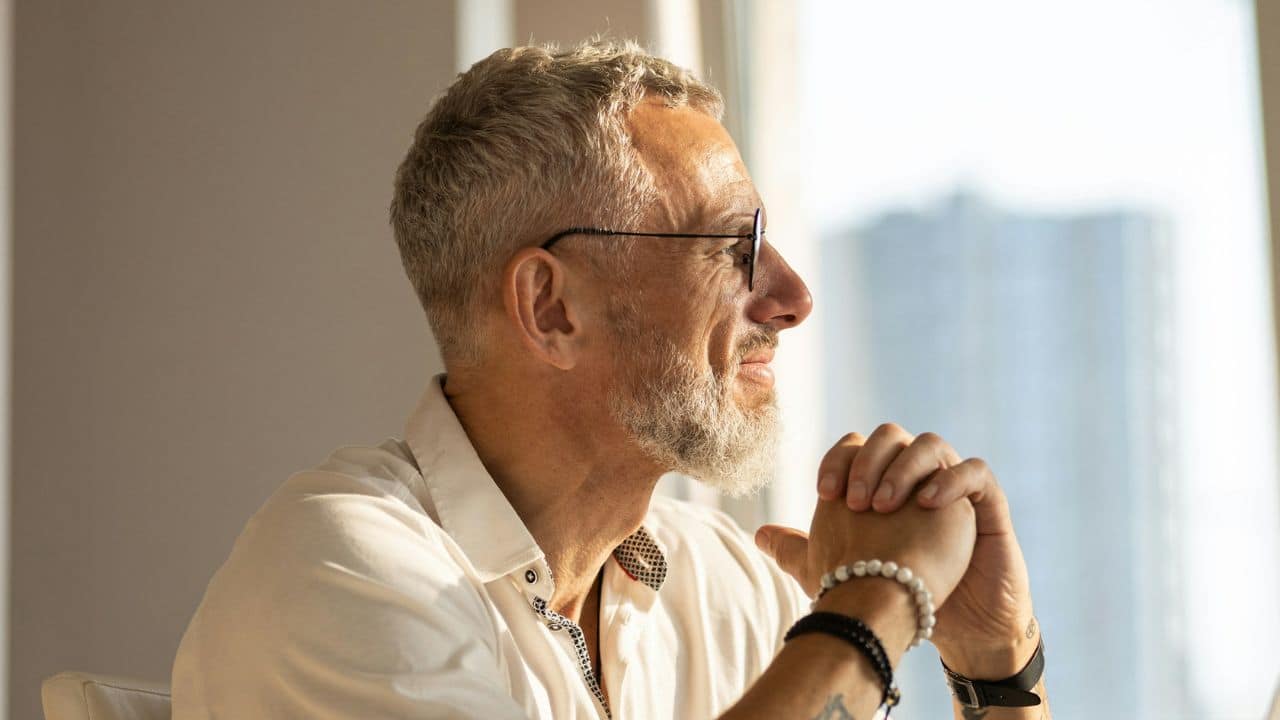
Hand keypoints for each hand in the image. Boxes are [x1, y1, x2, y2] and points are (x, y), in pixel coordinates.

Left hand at [810, 424, 1039, 678]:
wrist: (956, 626)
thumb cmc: (901, 593)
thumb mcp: (840, 570)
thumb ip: (801, 549)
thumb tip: (760, 534)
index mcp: (883, 482)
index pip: (856, 447)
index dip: (837, 461)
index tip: (823, 493)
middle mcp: (917, 476)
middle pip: (890, 436)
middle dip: (868, 460)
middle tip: (854, 502)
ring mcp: (953, 486)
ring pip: (931, 444)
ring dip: (904, 467)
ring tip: (884, 506)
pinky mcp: (988, 504)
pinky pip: (975, 471)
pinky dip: (950, 480)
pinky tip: (925, 505)